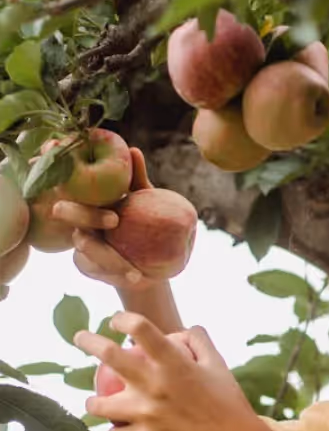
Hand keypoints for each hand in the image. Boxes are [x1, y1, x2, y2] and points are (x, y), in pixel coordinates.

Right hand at [52, 148, 157, 291]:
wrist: (150, 257)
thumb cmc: (145, 219)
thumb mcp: (146, 199)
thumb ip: (136, 179)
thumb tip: (133, 151)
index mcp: (90, 201)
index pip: (78, 196)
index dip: (86, 203)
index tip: (115, 217)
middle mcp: (79, 221)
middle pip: (75, 224)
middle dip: (91, 225)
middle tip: (116, 227)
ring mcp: (79, 244)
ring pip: (86, 253)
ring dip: (111, 263)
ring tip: (135, 273)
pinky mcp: (85, 265)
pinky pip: (95, 272)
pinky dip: (115, 277)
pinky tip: (135, 280)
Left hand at [74, 312, 264, 430]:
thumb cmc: (229, 403)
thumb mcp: (219, 365)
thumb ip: (198, 342)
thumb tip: (180, 331)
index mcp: (175, 363)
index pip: (140, 328)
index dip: (123, 319)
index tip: (117, 321)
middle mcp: (155, 384)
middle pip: (108, 355)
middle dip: (89, 341)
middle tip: (81, 338)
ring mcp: (146, 414)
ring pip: (98, 404)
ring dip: (93, 401)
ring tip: (97, 401)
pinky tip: (119, 429)